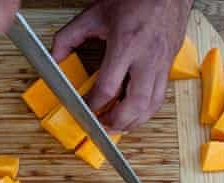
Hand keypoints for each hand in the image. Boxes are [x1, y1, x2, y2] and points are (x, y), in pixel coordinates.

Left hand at [52, 0, 192, 130]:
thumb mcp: (94, 14)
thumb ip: (68, 37)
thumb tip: (54, 58)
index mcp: (126, 45)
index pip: (107, 89)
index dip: (93, 106)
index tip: (84, 110)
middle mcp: (146, 58)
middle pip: (134, 105)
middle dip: (117, 122)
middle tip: (103, 126)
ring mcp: (161, 63)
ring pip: (151, 105)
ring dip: (134, 121)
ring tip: (117, 124)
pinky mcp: (169, 65)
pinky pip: (160, 97)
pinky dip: (146, 110)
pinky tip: (134, 111)